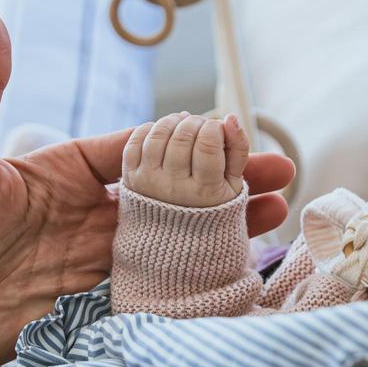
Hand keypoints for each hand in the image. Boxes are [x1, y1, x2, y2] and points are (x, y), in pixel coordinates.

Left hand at [0, 13, 291, 366]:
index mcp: (66, 170)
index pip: (141, 148)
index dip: (189, 139)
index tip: (235, 130)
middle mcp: (89, 212)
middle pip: (172, 192)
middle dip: (226, 181)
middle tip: (281, 171)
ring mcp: (94, 258)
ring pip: (174, 237)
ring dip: (224, 225)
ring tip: (278, 213)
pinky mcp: (92, 302)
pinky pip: (154, 286)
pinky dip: (196, 277)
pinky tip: (237, 268)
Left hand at [122, 112, 248, 207]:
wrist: (161, 247)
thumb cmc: (203, 211)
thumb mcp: (234, 187)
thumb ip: (237, 151)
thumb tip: (232, 119)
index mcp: (205, 192)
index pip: (208, 144)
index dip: (214, 127)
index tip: (218, 127)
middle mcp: (173, 188)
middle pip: (183, 137)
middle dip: (195, 122)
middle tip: (202, 124)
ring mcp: (148, 183)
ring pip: (158, 136)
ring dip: (172, 121)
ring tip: (183, 122)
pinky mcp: (130, 180)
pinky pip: (134, 144)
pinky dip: (147, 130)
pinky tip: (160, 131)